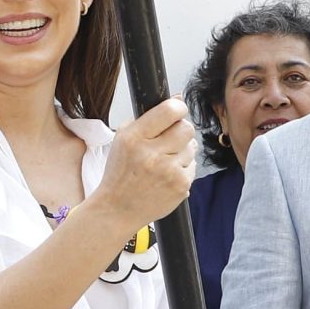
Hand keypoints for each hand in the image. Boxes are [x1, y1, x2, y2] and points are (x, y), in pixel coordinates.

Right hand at [92, 99, 196, 229]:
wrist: (117, 209)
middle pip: (186, 128)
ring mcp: (168, 171)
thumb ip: (148, 118)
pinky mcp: (180, 186)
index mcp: (134, 138)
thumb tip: (178, 99)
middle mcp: (151, 154)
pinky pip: (192, 167)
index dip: (178, 108)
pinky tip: (167, 176)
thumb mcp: (122, 139)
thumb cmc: (120, 173)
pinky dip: (182, 169)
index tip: (178, 111)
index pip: (169, 111)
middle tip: (170, 140)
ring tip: (164, 162)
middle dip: (181, 131)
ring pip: (191, 148)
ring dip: (181, 152)